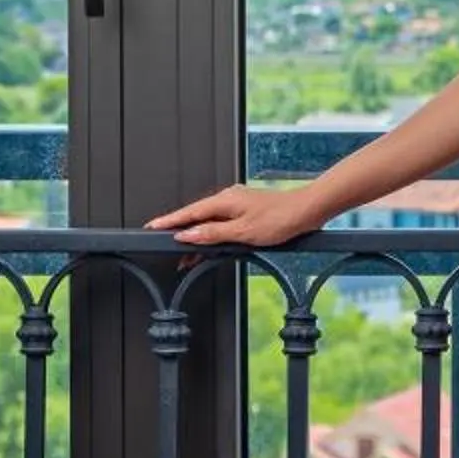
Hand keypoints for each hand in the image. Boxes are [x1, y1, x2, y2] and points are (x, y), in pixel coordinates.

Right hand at [141, 182, 315, 254]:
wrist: (307, 211)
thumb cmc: (281, 218)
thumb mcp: (243, 232)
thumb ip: (213, 234)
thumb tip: (187, 235)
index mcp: (224, 201)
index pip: (188, 212)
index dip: (169, 221)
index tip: (152, 227)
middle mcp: (228, 199)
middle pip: (196, 218)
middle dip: (180, 234)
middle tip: (167, 251)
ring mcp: (237, 205)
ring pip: (209, 222)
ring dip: (197, 238)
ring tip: (186, 258)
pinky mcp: (246, 211)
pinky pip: (221, 223)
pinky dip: (212, 235)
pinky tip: (210, 247)